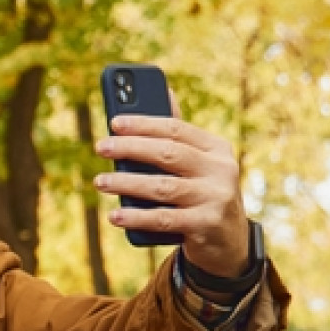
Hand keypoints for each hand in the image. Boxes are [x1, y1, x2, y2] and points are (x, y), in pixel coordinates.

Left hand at [94, 100, 250, 278]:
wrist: (229, 241)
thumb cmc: (204, 193)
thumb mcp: (200, 163)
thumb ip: (180, 134)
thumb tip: (164, 89)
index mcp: (216, 148)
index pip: (176, 129)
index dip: (144, 124)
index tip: (114, 123)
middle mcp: (220, 170)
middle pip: (169, 154)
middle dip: (131, 148)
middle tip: (101, 147)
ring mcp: (215, 198)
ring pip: (163, 187)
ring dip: (127, 183)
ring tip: (100, 181)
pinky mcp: (205, 225)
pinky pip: (163, 219)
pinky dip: (136, 218)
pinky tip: (114, 215)